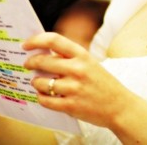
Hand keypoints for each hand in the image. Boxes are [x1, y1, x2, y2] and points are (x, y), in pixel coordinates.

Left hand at [23, 32, 137, 129]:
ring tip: (37, 82)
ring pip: (41, 82)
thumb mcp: (90, 63)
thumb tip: (42, 52)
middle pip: (42, 60)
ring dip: (35, 82)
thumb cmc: (102, 83)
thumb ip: (69, 57)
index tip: (26, 44)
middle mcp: (77, 69)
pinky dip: (41, 97)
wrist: (120, 106)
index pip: (53, 40)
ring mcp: (74, 88)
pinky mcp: (71, 106)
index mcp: (82, 55)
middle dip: (30, 62)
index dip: (36, 40)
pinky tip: (43, 95)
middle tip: (27, 64)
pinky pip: (46, 100)